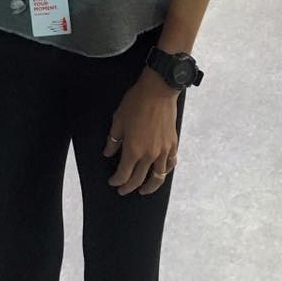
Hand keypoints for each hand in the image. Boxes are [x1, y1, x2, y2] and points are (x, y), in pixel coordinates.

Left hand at [103, 68, 178, 195]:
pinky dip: (165, 171)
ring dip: (150, 186)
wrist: (158, 90)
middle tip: (123, 190)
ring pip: (158, 177)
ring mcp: (163, 151)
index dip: (117, 181)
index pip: (124, 174)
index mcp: (134, 150)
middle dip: (129, 187)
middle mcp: (150, 155)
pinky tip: (161, 172)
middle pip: (139, 179)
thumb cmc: (135, 103)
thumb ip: (113, 140)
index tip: (112, 182)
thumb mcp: (118, 119)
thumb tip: (108, 153)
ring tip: (143, 190)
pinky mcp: (173, 145)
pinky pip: (170, 164)